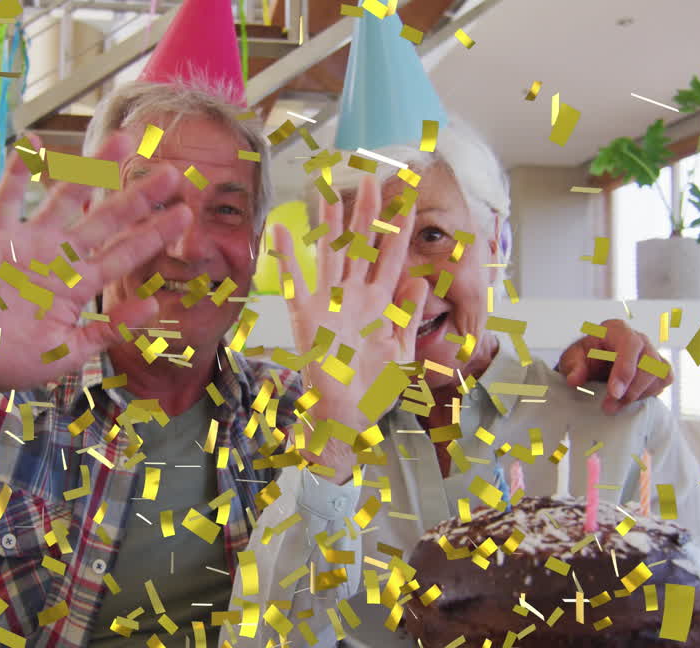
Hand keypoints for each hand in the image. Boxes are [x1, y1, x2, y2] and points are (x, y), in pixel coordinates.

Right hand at [0, 131, 191, 394]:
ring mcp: (29, 246)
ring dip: (92, 171)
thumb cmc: (15, 362)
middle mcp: (60, 259)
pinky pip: (8, 201)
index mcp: (80, 285)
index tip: (185, 214)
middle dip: (138, 197)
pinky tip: (35, 145)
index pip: (125, 254)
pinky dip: (18, 173)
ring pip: (66, 200)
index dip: (154, 234)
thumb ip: (109, 329)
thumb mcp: (71, 351)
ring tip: (120, 143)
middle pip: (106, 220)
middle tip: (172, 173)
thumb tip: (151, 305)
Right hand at [272, 175, 427, 478]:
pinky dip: (288, 257)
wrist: (347, 418)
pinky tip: (281, 231)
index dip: (400, 228)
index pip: (392, 256)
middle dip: (368, 212)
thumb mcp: (402, 353)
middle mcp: (355, 296)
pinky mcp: (308, 317)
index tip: (408, 198)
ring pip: (331, 254)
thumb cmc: (374, 390)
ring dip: (330, 223)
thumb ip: (408, 315)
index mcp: (381, 304)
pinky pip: (296, 282)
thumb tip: (418, 278)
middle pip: (362, 245)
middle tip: (374, 177)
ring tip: (328, 189)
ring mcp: (330, 303)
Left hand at [556, 319, 672, 414]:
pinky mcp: (659, 368)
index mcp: (616, 330)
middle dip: (631, 389)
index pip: (629, 344)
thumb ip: (573, 367)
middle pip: (649, 362)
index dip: (625, 369)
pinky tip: (629, 399)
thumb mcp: (572, 359)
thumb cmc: (585, 357)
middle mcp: (638, 338)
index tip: (614, 393)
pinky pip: (663, 381)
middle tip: (610, 407)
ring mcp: (652, 353)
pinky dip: (648, 394)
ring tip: (615, 406)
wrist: (593, 364)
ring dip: (638, 395)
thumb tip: (574, 380)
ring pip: (659, 373)